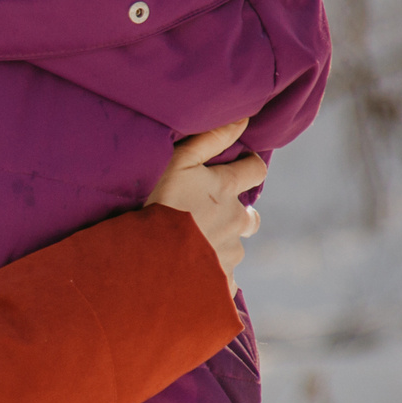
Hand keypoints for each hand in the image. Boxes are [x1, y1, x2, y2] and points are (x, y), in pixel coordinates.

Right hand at [148, 121, 267, 276]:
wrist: (145, 261)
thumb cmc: (155, 205)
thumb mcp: (178, 162)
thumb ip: (212, 139)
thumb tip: (244, 118)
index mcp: (227, 190)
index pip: (256, 170)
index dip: (249, 166)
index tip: (237, 168)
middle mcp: (236, 222)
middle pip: (250, 218)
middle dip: (237, 216)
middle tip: (206, 219)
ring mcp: (230, 255)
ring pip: (232, 248)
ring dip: (216, 246)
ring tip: (185, 250)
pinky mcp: (222, 284)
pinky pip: (224, 281)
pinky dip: (210, 277)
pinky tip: (186, 275)